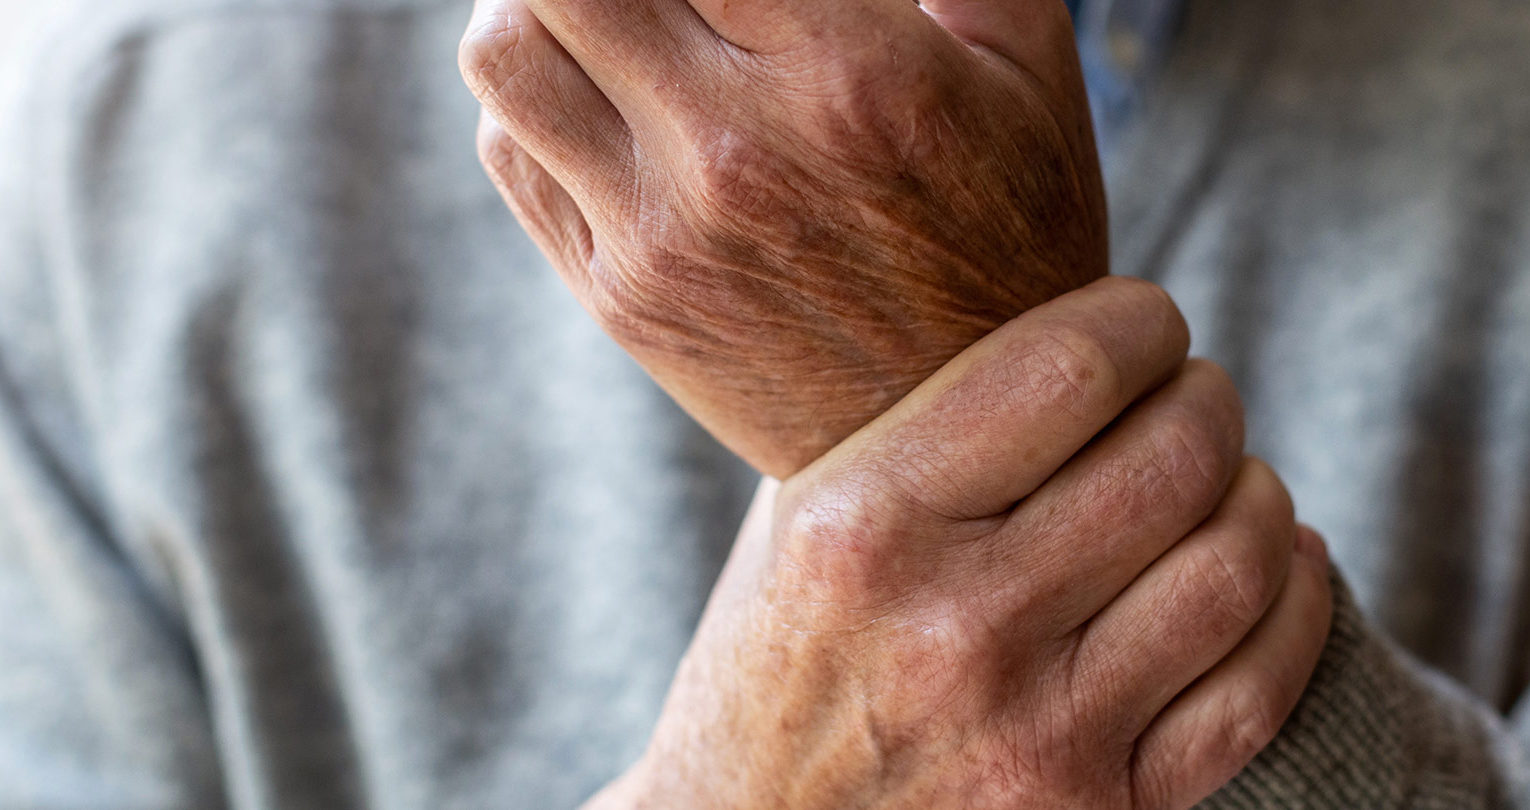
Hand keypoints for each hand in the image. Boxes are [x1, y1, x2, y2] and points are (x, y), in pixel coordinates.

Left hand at [460, 0, 1106, 476]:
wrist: (971, 439)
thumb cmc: (1011, 224)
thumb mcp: (1025, 58)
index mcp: (850, 75)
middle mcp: (736, 153)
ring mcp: (661, 234)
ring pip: (504, 50)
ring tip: (603, 5)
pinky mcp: (618, 295)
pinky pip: (510, 151)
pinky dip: (532, 91)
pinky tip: (599, 86)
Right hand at [588, 279, 1334, 809]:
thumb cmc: (776, 665)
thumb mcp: (792, 521)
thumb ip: (907, 419)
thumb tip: (1051, 304)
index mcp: (865, 527)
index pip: (1068, 368)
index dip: (1139, 321)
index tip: (1142, 323)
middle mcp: (956, 629)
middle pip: (1175, 456)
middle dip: (1207, 400)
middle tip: (1189, 397)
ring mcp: (1038, 733)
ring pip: (1238, 562)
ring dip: (1256, 495)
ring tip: (1226, 482)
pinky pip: (1259, 688)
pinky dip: (1294, 606)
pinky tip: (1276, 569)